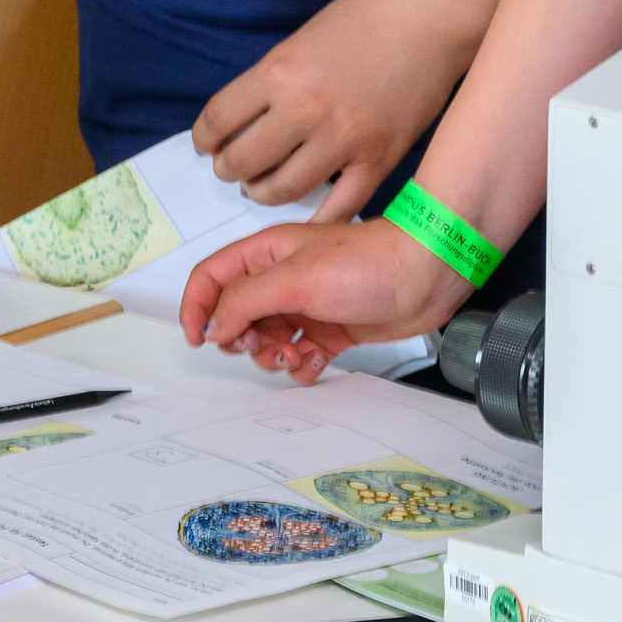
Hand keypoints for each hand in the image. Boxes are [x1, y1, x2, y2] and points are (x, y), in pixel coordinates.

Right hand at [178, 217, 472, 381]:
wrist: (425, 276)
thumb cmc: (365, 264)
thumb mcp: (295, 278)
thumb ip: (246, 301)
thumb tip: (215, 326)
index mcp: (265, 254)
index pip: (211, 277)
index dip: (197, 307)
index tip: (198, 338)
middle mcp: (281, 279)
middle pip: (236, 317)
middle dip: (242, 340)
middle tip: (262, 346)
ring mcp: (305, 306)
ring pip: (266, 342)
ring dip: (274, 357)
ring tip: (297, 355)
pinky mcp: (330, 330)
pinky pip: (299, 357)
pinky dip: (302, 367)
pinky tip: (319, 360)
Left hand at [192, 0, 469, 213]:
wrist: (430, 18)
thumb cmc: (366, 17)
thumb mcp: (302, 38)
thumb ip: (274, 79)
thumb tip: (248, 117)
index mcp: (279, 73)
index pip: (219, 119)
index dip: (205, 136)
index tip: (206, 143)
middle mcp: (304, 111)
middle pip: (243, 161)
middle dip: (229, 168)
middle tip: (232, 168)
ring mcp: (342, 141)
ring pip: (282, 190)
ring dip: (261, 192)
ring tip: (261, 188)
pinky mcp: (377, 161)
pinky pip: (337, 207)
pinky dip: (314, 216)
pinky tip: (303, 212)